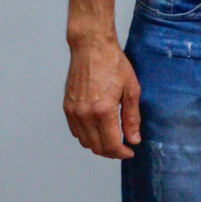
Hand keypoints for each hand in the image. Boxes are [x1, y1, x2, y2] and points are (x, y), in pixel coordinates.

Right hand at [63, 33, 141, 158]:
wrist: (91, 48)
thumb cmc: (113, 64)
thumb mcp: (131, 89)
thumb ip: (131, 117)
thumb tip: (134, 139)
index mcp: (103, 110)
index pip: (111, 144)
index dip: (121, 153)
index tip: (130, 152)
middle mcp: (85, 114)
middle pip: (96, 146)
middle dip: (111, 152)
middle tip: (123, 148)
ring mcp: (73, 112)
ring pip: (84, 141)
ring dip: (98, 146)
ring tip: (112, 140)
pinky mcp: (66, 107)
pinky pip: (75, 131)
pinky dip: (86, 136)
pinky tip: (98, 130)